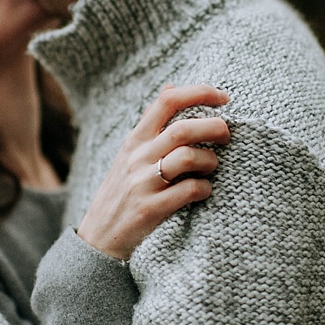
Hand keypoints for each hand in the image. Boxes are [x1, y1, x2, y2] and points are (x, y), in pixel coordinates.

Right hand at [78, 84, 230, 261]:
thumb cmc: (121, 193)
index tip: (223, 97)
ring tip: (212, 167)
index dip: (200, 93)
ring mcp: (143, 183)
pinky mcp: (151, 209)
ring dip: (210, 160)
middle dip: (214, 127)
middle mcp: (138, 157)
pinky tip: (204, 191)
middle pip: (183, 128)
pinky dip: (205, 188)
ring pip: (187, 157)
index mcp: (135, 139)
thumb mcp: (128, 153)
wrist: (98, 238)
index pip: (168, 101)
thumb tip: (171, 87)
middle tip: (227, 135)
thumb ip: (151, 124)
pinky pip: (189, 190)